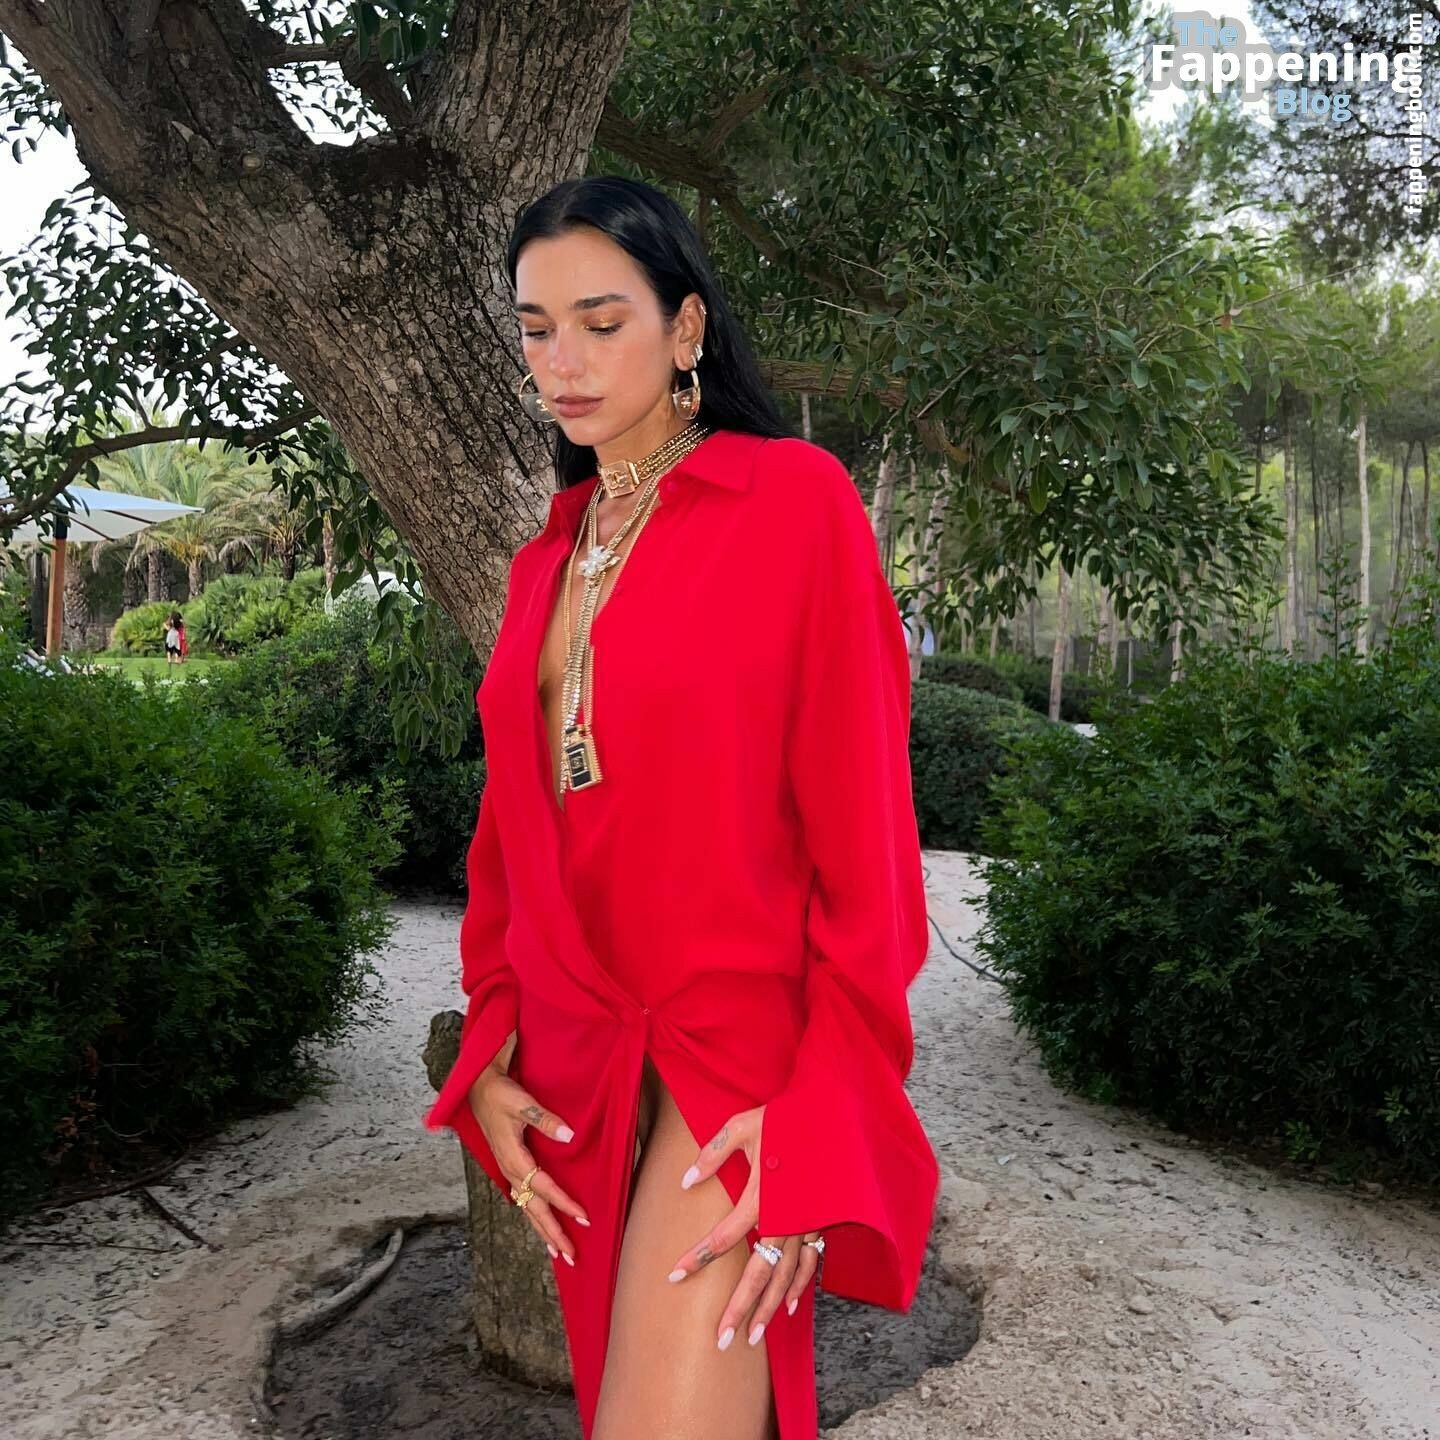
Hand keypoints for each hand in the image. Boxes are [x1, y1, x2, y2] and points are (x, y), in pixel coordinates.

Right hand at [468, 1063, 590, 1266]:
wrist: (479, 1088)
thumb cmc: (501, 1094)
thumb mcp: (522, 1103)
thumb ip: (544, 1120)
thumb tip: (569, 1136)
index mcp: (514, 1158)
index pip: (544, 1187)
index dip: (564, 1203)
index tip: (583, 1218)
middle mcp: (511, 1171)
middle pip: (534, 1209)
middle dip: (553, 1233)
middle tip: (571, 1255)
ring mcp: (509, 1171)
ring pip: (528, 1208)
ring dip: (543, 1230)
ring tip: (558, 1252)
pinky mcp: (510, 1167)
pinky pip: (523, 1199)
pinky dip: (534, 1216)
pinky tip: (542, 1225)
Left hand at [665, 1104, 823, 1348]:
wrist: (832, 1113)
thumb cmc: (784, 1118)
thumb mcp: (742, 1126)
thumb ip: (713, 1154)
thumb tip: (685, 1181)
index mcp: (763, 1196)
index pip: (724, 1237)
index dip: (698, 1257)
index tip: (675, 1276)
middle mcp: (786, 1219)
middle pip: (758, 1274)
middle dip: (739, 1308)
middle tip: (721, 1340)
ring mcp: (806, 1225)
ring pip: (785, 1277)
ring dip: (768, 1308)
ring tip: (751, 1336)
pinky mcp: (820, 1223)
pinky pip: (810, 1264)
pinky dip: (798, 1287)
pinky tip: (787, 1307)